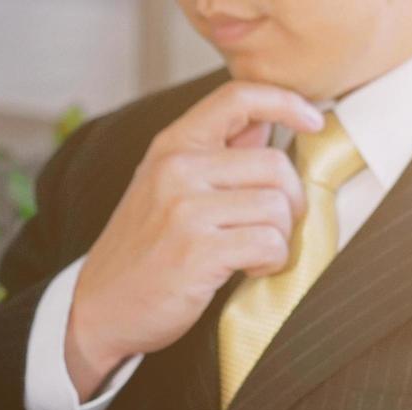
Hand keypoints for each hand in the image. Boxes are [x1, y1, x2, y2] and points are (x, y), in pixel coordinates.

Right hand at [65, 81, 322, 398]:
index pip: (237, 97)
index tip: (313, 121)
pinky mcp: (198, 252)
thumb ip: (213, 155)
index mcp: (172, 147)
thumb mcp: (163, 188)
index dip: (285, 101)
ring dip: (279, 239)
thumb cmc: (140, 252)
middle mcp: (177, 170)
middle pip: (275, 165)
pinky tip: (249, 271)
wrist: (98, 309)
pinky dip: (271, 263)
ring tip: (253, 254)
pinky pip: (269, 244)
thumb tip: (265, 124)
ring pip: (277, 208)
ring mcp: (185, 211)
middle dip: (291, 202)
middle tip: (275, 227)